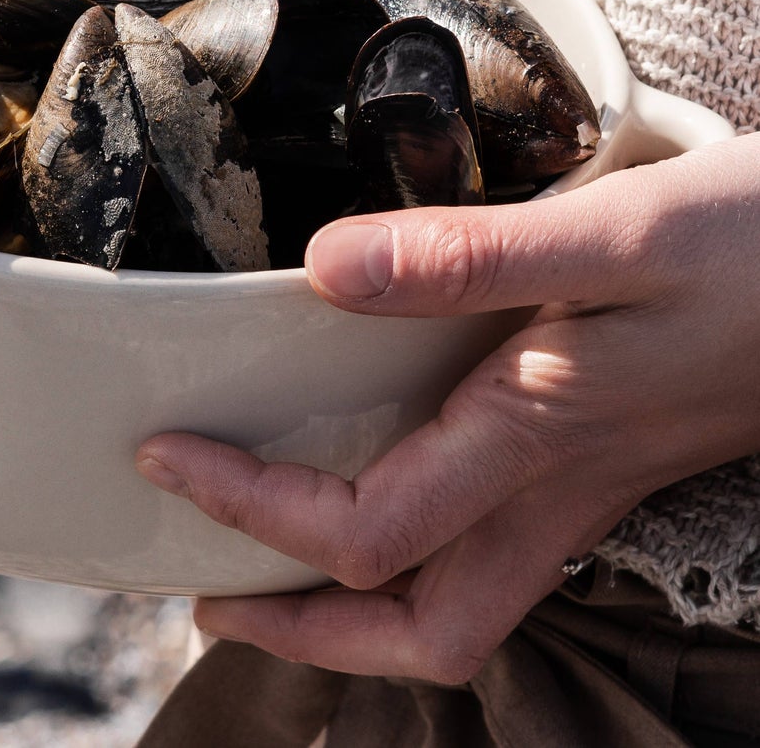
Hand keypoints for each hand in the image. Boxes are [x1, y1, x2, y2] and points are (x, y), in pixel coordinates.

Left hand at [135, 134, 759, 683]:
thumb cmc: (755, 248)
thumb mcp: (615, 234)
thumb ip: (470, 258)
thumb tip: (329, 273)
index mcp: (536, 437)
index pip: (364, 531)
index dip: (250, 512)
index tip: (167, 457)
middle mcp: (554, 484)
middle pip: (423, 628)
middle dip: (307, 634)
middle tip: (211, 600)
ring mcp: (584, 482)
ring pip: (462, 600)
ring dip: (357, 607)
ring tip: (269, 569)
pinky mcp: (600, 453)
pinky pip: (492, 541)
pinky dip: (416, 545)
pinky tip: (385, 484)